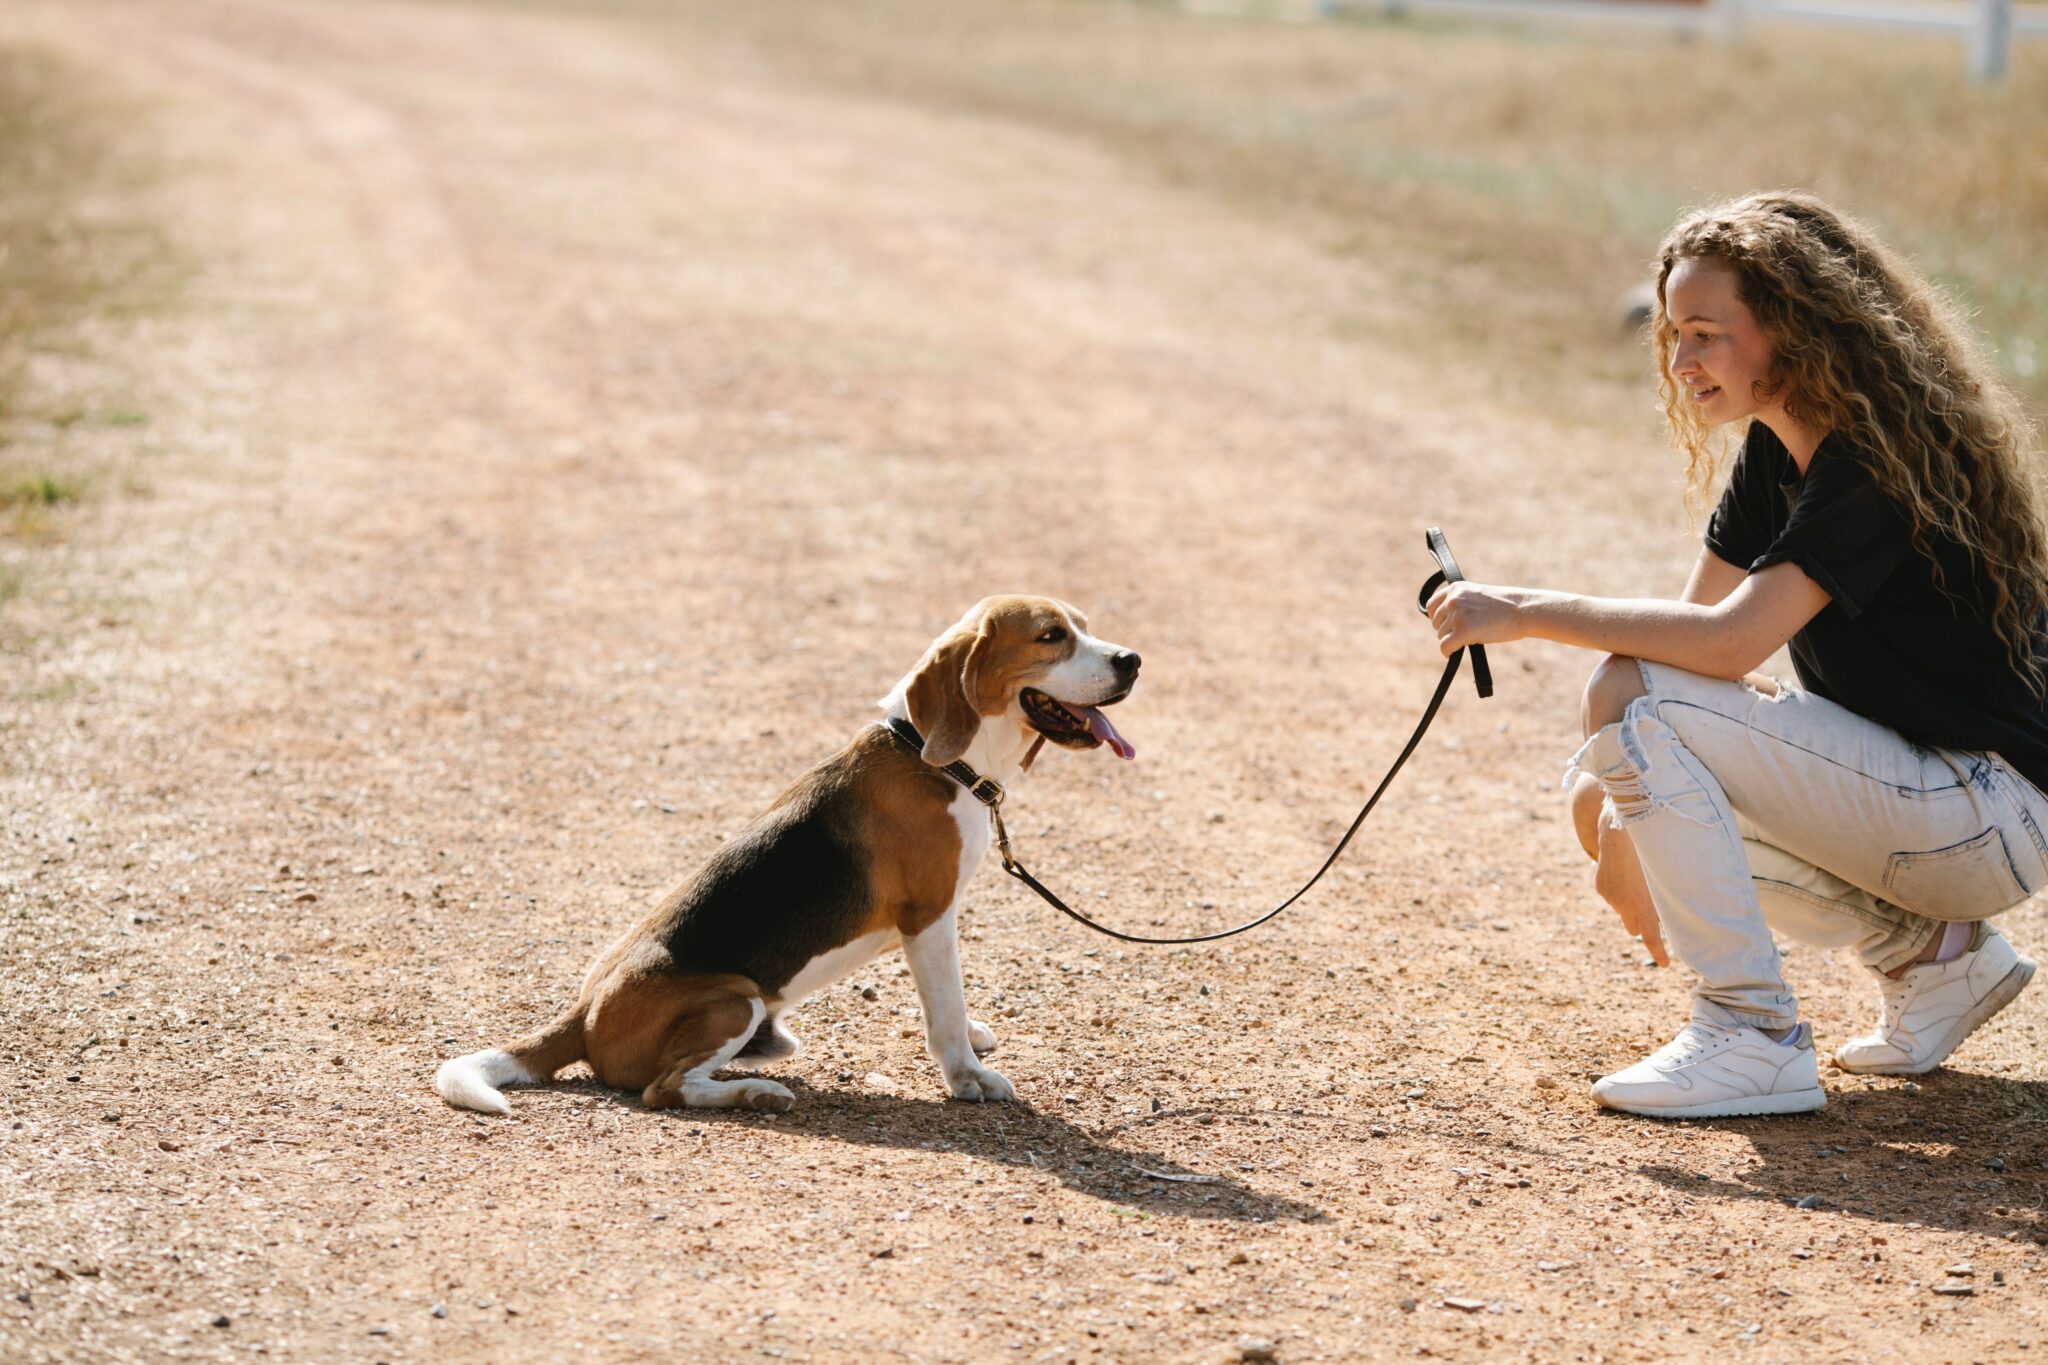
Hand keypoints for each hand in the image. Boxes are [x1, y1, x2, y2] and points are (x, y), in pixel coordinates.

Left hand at [1424, 581, 1529, 657]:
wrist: (1522, 610)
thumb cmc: (1505, 606)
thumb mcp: (1477, 595)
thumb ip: (1460, 602)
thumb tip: (1441, 620)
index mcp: (1456, 588)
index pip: (1431, 606)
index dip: (1438, 619)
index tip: (1446, 625)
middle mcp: (1453, 599)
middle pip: (1436, 623)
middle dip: (1447, 631)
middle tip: (1466, 633)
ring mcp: (1458, 615)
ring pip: (1441, 636)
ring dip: (1452, 640)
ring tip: (1471, 638)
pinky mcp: (1464, 631)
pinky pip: (1444, 646)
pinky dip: (1447, 652)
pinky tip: (1453, 653)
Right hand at [1594, 815, 1669, 966]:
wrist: (1620, 828)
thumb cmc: (1651, 849)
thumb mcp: (1665, 876)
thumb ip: (1667, 898)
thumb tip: (1673, 912)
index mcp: (1642, 905)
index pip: (1650, 937)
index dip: (1658, 952)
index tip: (1665, 963)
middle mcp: (1624, 905)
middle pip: (1635, 927)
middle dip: (1644, 923)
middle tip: (1656, 910)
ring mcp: (1611, 897)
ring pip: (1624, 910)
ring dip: (1633, 903)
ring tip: (1641, 879)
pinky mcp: (1601, 888)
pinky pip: (1614, 897)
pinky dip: (1622, 891)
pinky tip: (1627, 872)